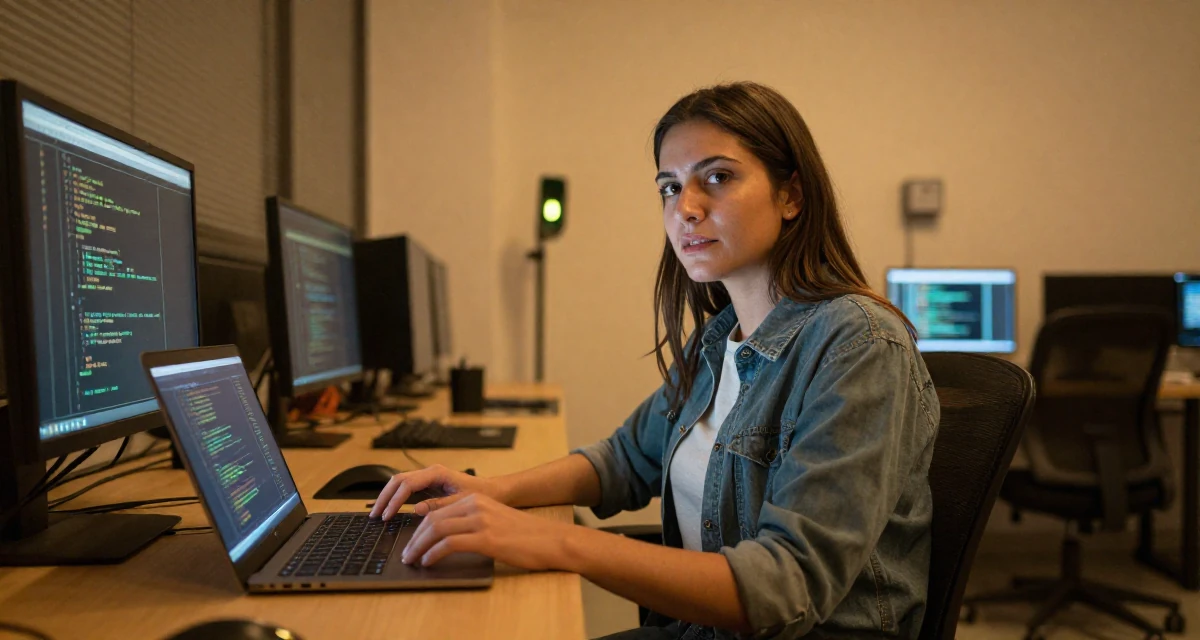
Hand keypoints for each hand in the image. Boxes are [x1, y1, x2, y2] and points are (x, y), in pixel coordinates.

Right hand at [369, 464, 504, 520]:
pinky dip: (395, 498)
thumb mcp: (461, 502)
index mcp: (437, 473)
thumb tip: (415, 509)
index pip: (407, 484)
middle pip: (398, 480)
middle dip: (384, 497)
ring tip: (378, 513)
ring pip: (399, 483)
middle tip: (375, 515)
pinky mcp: (428, 485)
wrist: (493, 491)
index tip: (387, 516)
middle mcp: (430, 472)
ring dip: (387, 497)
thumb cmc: (481, 495)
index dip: (394, 500)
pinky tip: (389, 511)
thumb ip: (438, 505)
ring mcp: (428, 478)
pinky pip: (406, 489)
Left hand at [400, 493, 574, 569]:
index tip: (411, 542)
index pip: (438, 511)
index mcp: (477, 499)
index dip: (419, 528)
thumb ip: (472, 522)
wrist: (551, 540)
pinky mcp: (486, 537)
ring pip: (437, 530)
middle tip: (406, 554)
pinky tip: (429, 562)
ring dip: (419, 547)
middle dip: (415, 538)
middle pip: (433, 519)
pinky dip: (434, 553)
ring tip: (412, 560)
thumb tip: (446, 537)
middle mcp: (476, 505)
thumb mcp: (495, 520)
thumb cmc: (526, 535)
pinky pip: (450, 543)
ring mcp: (481, 520)